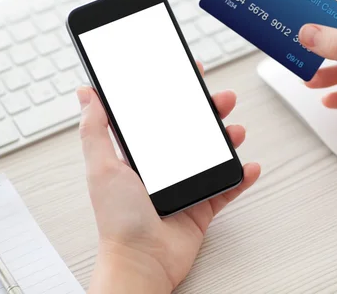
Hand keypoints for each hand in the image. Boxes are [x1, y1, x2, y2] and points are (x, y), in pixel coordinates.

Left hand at [77, 62, 260, 293]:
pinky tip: (248, 166)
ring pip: (212, 155)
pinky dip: (240, 177)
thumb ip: (95, 129)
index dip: (173, 94)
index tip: (186, 74)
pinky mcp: (201, 207)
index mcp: (138, 156)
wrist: (141, 262)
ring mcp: (183, 186)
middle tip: (221, 98)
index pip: (158, 117)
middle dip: (208, 112)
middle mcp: (162, 168)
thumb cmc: (118, 220)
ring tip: (236, 130)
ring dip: (227, 139)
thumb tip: (87, 95)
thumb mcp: (101, 167)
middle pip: (190, 131)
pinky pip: (226, 188)